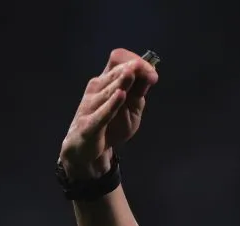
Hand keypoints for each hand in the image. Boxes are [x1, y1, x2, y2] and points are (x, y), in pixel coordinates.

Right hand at [59, 49, 158, 179]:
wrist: (87, 151)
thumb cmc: (111, 126)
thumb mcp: (131, 108)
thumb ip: (139, 91)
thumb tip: (151, 72)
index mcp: (106, 82)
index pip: (117, 60)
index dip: (134, 62)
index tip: (151, 72)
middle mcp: (96, 89)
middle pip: (114, 73)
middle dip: (132, 71)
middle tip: (149, 72)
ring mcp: (90, 106)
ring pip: (108, 91)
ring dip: (121, 82)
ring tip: (132, 73)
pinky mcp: (89, 124)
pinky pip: (102, 113)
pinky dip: (111, 104)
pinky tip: (121, 95)